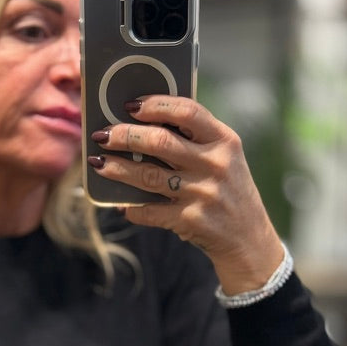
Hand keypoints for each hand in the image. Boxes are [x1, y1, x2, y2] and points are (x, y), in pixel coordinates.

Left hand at [89, 95, 284, 294]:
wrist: (248, 239)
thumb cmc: (228, 191)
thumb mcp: (225, 159)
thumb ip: (196, 140)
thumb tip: (144, 125)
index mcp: (224, 141)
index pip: (187, 111)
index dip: (155, 105)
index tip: (130, 105)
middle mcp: (215, 164)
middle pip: (160, 141)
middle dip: (124, 135)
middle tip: (103, 135)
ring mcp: (202, 193)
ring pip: (147, 176)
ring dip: (117, 169)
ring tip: (98, 163)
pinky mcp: (190, 220)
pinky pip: (149, 211)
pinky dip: (132, 208)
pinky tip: (120, 204)